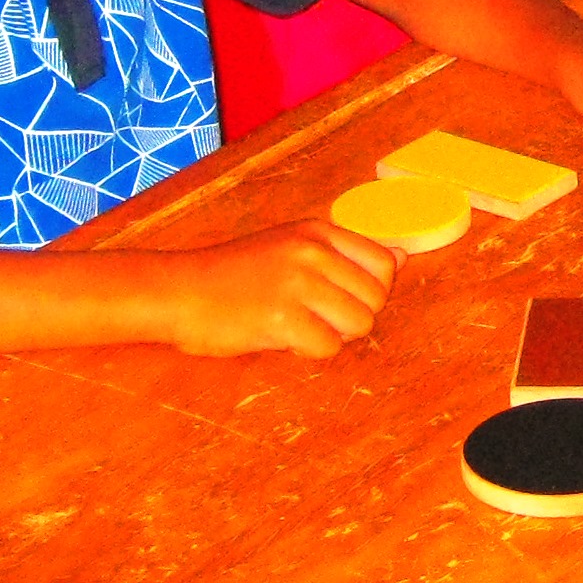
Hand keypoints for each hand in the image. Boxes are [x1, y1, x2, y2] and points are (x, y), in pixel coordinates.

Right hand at [164, 221, 397, 357]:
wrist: (181, 291)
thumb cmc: (234, 274)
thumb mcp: (290, 247)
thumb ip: (344, 253)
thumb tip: (402, 256)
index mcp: (316, 231)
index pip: (382, 263)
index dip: (370, 290)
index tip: (339, 298)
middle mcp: (312, 251)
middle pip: (375, 298)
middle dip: (353, 316)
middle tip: (316, 317)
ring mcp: (298, 283)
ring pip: (359, 324)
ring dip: (333, 335)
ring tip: (299, 326)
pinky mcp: (282, 318)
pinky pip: (328, 347)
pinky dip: (309, 351)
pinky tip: (282, 337)